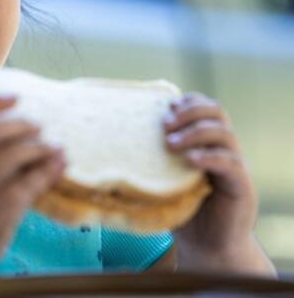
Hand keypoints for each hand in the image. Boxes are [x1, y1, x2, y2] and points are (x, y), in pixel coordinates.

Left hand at [163, 92, 260, 268]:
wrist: (207, 246)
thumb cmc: (180, 211)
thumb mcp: (161, 180)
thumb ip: (147, 162)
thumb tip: (106, 148)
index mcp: (205, 142)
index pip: (204, 107)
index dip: (188, 101)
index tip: (167, 106)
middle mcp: (222, 148)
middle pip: (216, 112)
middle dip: (189, 112)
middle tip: (164, 123)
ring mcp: (234, 165)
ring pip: (223, 133)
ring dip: (194, 133)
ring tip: (170, 144)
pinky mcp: (240, 185)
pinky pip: (230, 163)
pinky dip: (209, 157)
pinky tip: (190, 160)